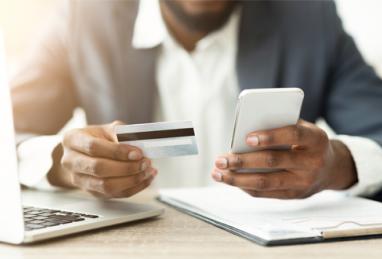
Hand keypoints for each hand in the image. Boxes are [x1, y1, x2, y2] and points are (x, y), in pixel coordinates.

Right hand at [48, 121, 156, 197]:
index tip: (137, 153)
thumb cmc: (95, 138)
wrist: (82, 153)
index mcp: (72, 140)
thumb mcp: (106, 129)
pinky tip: (145, 179)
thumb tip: (139, 144)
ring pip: (106, 186)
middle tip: (145, 163)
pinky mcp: (92, 192)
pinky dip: (134, 188)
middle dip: (126, 167)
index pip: (94, 147)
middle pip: (99, 169)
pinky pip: (115, 194)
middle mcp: (71, 161)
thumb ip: (121, 133)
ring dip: (132, 180)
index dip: (118, 152)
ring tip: (147, 171)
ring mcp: (79, 180)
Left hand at [212, 120, 357, 198]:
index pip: (294, 135)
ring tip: (218, 173)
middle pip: (273, 162)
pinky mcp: (294, 195)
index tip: (247, 138)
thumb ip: (279, 127)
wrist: (331, 168)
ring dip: (238, 179)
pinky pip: (266, 193)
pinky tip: (231, 180)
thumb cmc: (307, 142)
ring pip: (266, 182)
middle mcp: (312, 162)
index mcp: (316, 139)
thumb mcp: (302, 129)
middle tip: (220, 159)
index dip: (270, 136)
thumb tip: (243, 132)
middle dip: (243, 161)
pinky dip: (245, 186)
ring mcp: (303, 182)